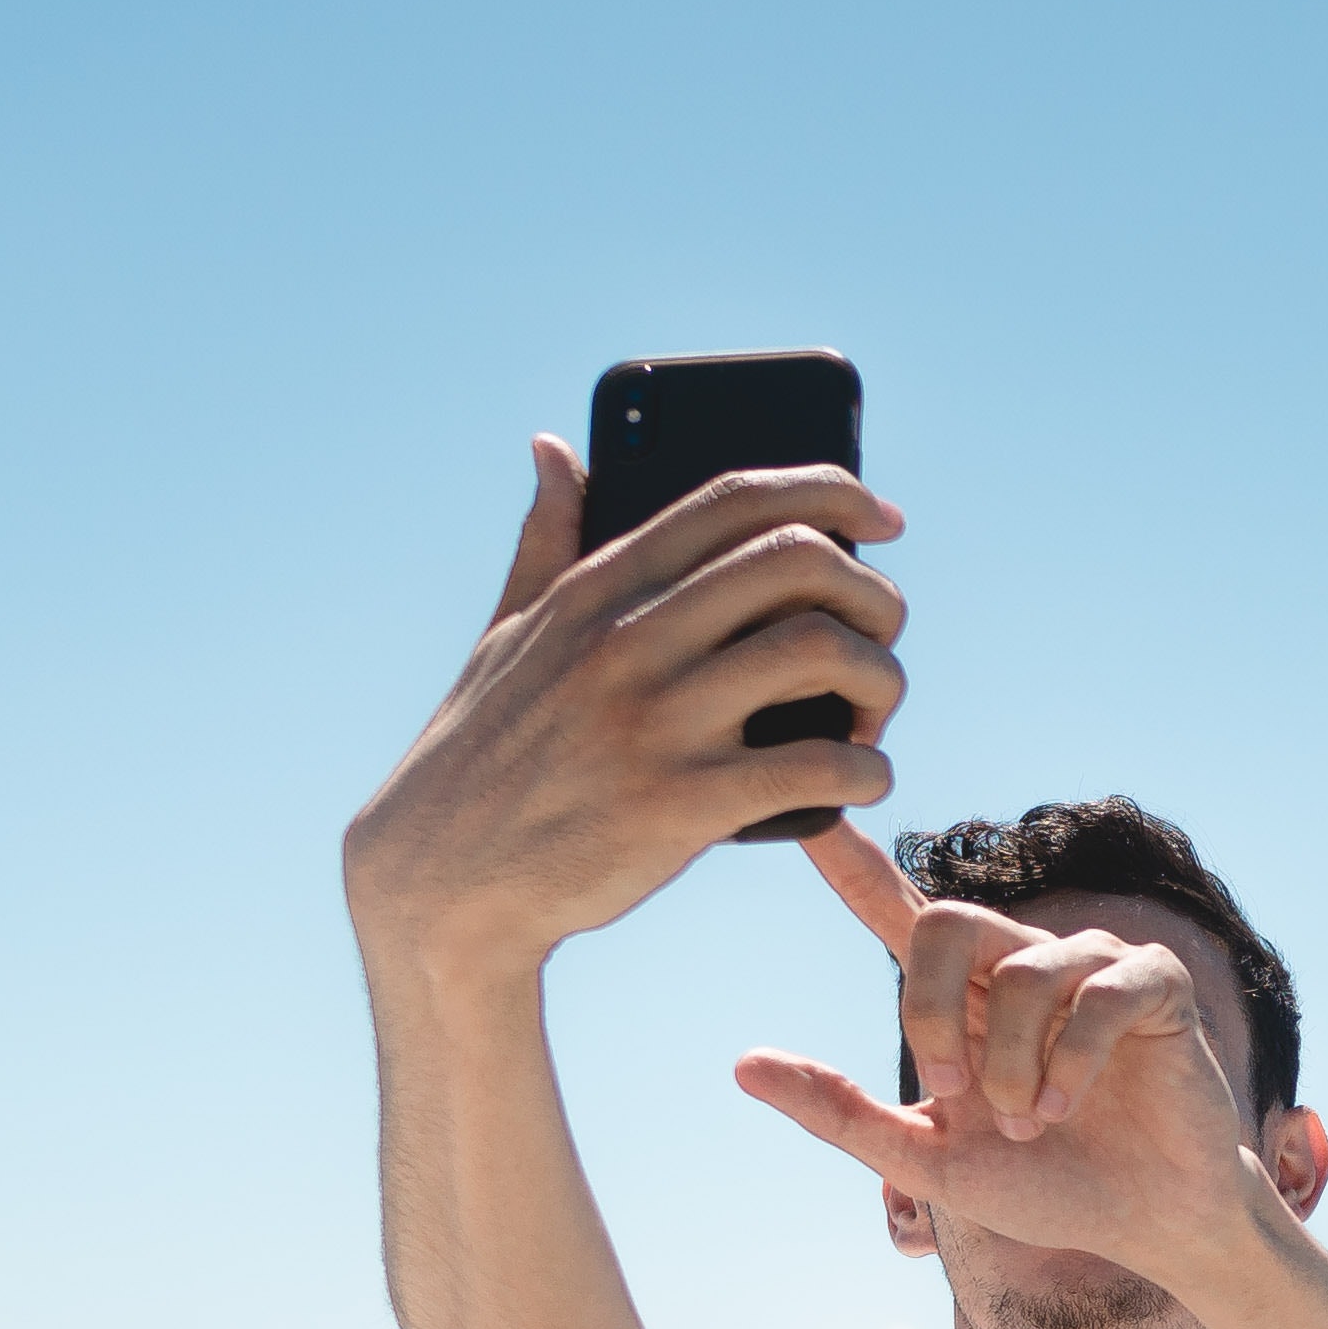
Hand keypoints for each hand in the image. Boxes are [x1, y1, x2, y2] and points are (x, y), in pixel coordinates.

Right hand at [341, 444, 908, 981]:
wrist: (443, 880)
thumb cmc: (484, 753)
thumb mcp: (506, 634)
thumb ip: (544, 538)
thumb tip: (554, 448)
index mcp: (597, 589)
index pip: (734, 500)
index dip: (831, 491)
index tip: (884, 520)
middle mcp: (629, 639)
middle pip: (800, 561)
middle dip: (873, 593)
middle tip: (882, 636)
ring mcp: (656, 720)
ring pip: (823, 652)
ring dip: (881, 681)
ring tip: (871, 717)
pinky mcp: (680, 805)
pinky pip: (818, 767)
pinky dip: (866, 772)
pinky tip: (862, 781)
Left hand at [732, 830, 1291, 1286]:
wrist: (1147, 1222)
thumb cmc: (1047, 1184)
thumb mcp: (929, 1158)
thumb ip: (842, 1112)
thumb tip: (741, 1064)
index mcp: (964, 995)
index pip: (897, 914)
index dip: (851, 866)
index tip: (809, 819)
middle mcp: (1022, 961)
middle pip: (944, 922)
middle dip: (928, 1011)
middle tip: (951, 1092)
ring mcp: (1091, 964)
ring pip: (1021, 973)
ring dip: (1014, 1065)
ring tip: (1034, 1122)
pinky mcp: (1154, 982)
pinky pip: (1098, 995)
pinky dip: (1073, 1063)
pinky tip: (1069, 1109)